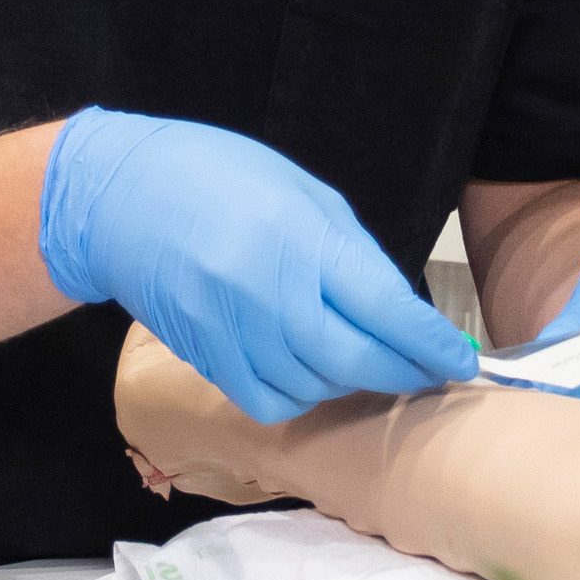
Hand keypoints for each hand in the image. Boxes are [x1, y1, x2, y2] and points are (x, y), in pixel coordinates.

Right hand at [37, 109, 477, 423]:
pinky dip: (303, 397)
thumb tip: (400, 312)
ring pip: (317, 386)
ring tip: (369, 362)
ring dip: (354, 382)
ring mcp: (231, 332)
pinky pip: (270, 401)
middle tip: (430, 372)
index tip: (460, 359)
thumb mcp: (302, 193)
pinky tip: (312, 373)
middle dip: (404, 371)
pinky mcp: (205, 358)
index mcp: (299, 240)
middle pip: (357, 359)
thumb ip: (351, 255)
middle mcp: (266, 293)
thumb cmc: (218, 178)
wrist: (119, 198)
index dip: (430, 343)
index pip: (385, 308)